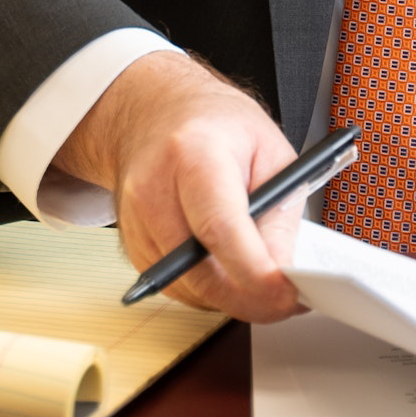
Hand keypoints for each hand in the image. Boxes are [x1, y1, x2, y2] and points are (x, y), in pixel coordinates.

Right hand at [54, 51, 303, 322]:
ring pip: (187, 288)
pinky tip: (228, 269)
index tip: (285, 294)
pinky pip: (174, 288)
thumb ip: (278, 214)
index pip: (219, 228)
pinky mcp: (130, 245)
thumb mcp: (270, 152)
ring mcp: (134, 220)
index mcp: (192, 154)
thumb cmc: (217, 127)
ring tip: (260, 278)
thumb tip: (282, 274)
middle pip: (198, 270)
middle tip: (284, 303)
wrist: (157, 113)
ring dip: (229, 297)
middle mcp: (152, 188)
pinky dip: (207, 289)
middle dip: (247, 299)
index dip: (254, 272)